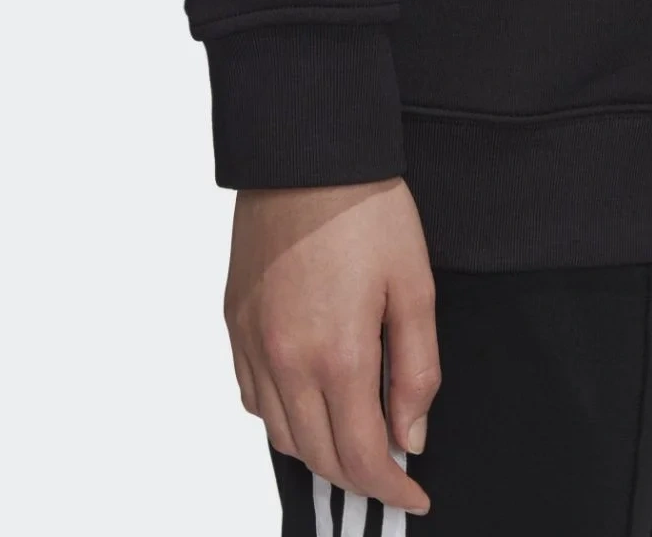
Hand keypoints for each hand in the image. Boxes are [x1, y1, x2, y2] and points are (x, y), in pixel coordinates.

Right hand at [224, 178, 439, 514]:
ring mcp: (251, 341)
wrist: (308, 157)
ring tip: (351, 438)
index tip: (414, 494)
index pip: (361, 455)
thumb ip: (416, 371)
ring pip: (279, 432)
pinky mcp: (234, 320)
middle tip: (388, 470)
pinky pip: (251, 395)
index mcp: (337, 354)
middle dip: (358, 476)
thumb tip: (409, 434)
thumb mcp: (414, 289)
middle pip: (317, 454)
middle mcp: (284, 359)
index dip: (392, 488)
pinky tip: (306, 399)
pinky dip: (281, 416)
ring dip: (318, 450)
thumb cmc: (368, 213)